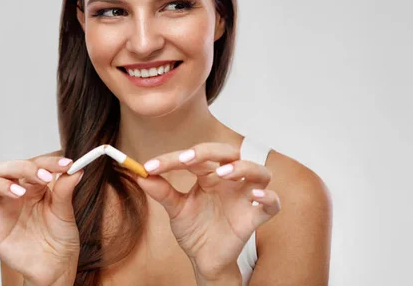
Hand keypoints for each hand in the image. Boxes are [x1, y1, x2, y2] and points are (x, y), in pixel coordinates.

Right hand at [0, 156, 82, 285]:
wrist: (54, 265)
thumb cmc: (59, 236)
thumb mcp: (65, 212)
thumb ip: (66, 190)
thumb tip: (76, 169)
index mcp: (34, 185)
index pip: (36, 164)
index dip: (49, 162)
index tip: (66, 165)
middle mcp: (14, 193)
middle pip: (6, 169)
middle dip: (23, 168)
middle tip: (43, 178)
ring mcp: (0, 209)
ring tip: (18, 193)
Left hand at [135, 142, 281, 280]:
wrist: (204, 260)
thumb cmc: (195, 230)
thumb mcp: (176, 210)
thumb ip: (162, 192)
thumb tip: (140, 175)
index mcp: (209, 176)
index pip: (196, 157)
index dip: (172, 159)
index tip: (149, 166)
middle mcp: (230, 182)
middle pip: (230, 154)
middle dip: (211, 152)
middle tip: (188, 159)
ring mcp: (244, 198)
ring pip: (258, 172)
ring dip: (243, 168)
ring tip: (223, 173)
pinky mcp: (254, 217)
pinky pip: (272, 204)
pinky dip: (269, 197)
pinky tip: (256, 196)